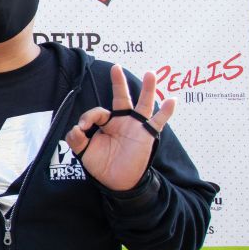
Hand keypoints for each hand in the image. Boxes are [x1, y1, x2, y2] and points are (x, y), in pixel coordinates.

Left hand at [65, 65, 175, 191]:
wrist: (117, 182)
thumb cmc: (102, 165)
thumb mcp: (84, 152)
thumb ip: (76, 139)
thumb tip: (76, 128)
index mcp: (106, 123)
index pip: (98, 112)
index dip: (89, 117)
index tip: (83, 127)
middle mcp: (122, 121)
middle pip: (121, 97)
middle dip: (118, 83)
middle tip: (116, 67)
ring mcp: (136, 126)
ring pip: (143, 104)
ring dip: (148, 89)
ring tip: (151, 74)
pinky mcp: (147, 134)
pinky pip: (158, 121)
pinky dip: (166, 112)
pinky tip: (172, 100)